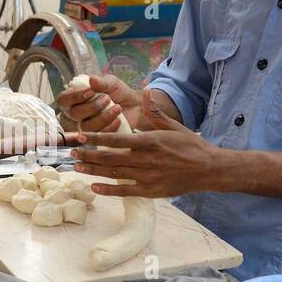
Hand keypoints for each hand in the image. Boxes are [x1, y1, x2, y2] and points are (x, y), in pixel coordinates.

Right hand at [55, 73, 141, 132]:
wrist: (134, 106)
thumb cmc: (118, 92)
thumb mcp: (112, 83)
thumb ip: (102, 82)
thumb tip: (91, 79)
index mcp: (74, 98)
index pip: (63, 100)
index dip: (74, 97)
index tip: (91, 91)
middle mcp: (76, 114)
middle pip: (74, 114)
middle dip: (92, 106)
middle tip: (107, 98)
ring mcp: (85, 127)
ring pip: (85, 127)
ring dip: (102, 117)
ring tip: (118, 108)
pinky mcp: (96, 138)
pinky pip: (98, 136)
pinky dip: (109, 127)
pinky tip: (118, 120)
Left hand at [72, 89, 221, 197]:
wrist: (209, 169)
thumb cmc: (191, 146)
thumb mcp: (174, 125)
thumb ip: (155, 111)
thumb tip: (145, 90)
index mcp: (150, 141)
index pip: (116, 139)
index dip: (96, 138)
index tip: (81, 136)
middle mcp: (146, 160)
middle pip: (110, 158)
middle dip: (88, 155)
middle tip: (72, 153)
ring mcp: (147, 177)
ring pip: (114, 174)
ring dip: (93, 171)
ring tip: (77, 167)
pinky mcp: (151, 191)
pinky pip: (125, 192)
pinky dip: (108, 190)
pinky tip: (94, 187)